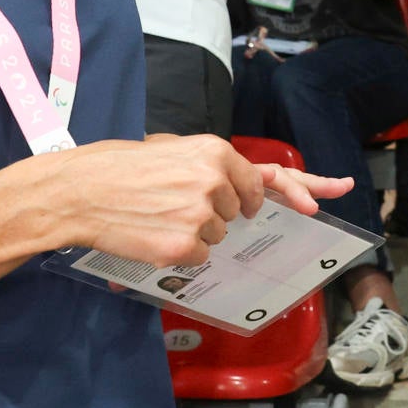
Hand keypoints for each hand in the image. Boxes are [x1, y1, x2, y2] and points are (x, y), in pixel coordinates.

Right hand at [44, 135, 353, 267]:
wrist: (83, 190)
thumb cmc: (124, 166)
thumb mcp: (175, 150)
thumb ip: (213, 165)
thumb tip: (248, 190)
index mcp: (215, 152)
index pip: (267, 176)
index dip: (302, 189)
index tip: (323, 200)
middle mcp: (216, 181)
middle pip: (239, 212)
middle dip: (218, 212)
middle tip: (179, 204)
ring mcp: (202, 216)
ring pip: (218, 236)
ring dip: (194, 232)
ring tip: (156, 213)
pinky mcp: (184, 247)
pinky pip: (199, 257)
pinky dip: (179, 252)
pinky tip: (153, 233)